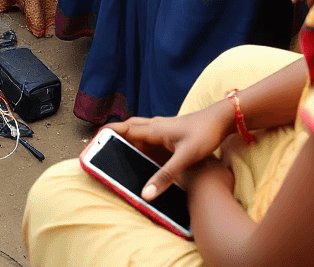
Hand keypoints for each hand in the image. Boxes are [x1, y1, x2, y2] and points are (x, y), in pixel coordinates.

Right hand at [109, 100, 234, 201]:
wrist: (222, 120)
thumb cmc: (204, 133)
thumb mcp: (185, 157)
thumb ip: (166, 176)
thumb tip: (146, 194)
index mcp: (153, 129)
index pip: (122, 129)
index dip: (105, 134)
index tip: (91, 143)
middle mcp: (154, 127)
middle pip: (126, 130)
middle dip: (111, 138)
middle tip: (98, 150)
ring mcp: (161, 130)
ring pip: (136, 134)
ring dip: (124, 142)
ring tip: (113, 155)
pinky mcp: (168, 135)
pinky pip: (147, 140)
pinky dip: (138, 147)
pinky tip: (139, 159)